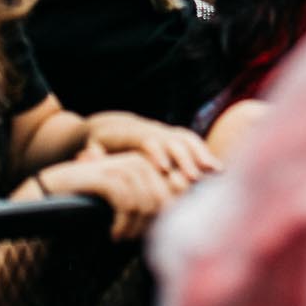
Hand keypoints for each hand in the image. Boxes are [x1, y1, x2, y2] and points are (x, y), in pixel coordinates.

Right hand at [33, 151, 173, 239]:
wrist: (54, 190)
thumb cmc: (94, 200)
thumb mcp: (128, 201)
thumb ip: (153, 204)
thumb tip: (178, 218)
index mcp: (150, 165)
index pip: (178, 191)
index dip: (169, 217)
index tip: (151, 234)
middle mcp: (139, 161)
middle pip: (165, 200)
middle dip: (151, 226)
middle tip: (134, 239)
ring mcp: (122, 166)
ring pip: (147, 204)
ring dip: (135, 229)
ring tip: (123, 237)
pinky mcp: (107, 175)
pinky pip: (127, 205)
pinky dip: (122, 226)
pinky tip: (113, 234)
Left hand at [84, 112, 219, 185]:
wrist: (113, 127)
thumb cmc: (102, 143)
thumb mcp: (93, 146)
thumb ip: (92, 153)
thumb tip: (87, 157)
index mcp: (134, 134)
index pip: (147, 141)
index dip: (155, 153)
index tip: (163, 168)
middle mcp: (154, 131)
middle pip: (171, 140)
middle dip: (183, 158)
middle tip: (193, 178)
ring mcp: (166, 132)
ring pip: (187, 140)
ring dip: (201, 155)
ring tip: (214, 173)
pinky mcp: (175, 138)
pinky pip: (193, 143)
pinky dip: (205, 155)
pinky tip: (218, 171)